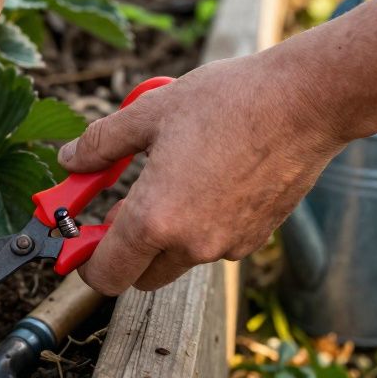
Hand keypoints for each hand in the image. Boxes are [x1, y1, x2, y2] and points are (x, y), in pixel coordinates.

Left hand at [58, 52, 348, 295]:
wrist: (307, 102)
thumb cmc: (228, 101)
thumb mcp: (148, 113)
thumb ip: (100, 144)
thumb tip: (70, 160)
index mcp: (156, 219)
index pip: (106, 275)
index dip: (85, 263)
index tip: (79, 239)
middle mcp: (192, 245)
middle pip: (140, 276)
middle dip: (123, 252)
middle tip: (118, 209)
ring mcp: (228, 246)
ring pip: (178, 260)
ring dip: (163, 237)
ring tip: (168, 178)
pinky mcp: (257, 238)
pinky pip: (213, 245)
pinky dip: (199, 226)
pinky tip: (206, 180)